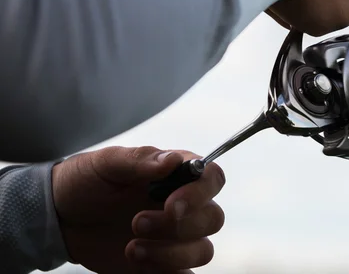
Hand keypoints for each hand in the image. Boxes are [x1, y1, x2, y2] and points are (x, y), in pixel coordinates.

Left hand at [52, 146, 225, 273]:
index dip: (200, 194)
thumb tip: (175, 159)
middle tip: (136, 222)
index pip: (212, 178)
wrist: (61, 219)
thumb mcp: (106, 163)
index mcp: (176, 175)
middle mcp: (183, 205)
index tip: (171, 206)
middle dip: (178, 226)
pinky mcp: (164, 263)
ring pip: (203, 250)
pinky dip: (167, 271)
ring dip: (171, 253)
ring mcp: (176, 236)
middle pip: (213, 218)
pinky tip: (136, 263)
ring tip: (131, 247)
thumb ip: (140, 160)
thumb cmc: (85, 182)